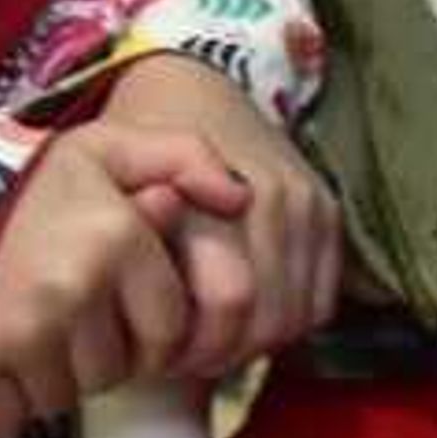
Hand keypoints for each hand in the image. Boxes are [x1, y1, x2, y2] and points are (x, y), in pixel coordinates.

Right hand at [0, 122, 253, 437]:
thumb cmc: (31, 182)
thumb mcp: (112, 146)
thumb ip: (186, 155)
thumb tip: (241, 196)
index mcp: (121, 234)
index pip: (168, 333)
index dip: (141, 322)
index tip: (107, 290)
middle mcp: (76, 282)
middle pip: (117, 370)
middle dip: (98, 349)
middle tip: (63, 305)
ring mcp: (23, 327)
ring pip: (66, 396)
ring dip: (53, 374)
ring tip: (29, 321)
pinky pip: (9, 415)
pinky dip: (1, 399)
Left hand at [98, 55, 340, 375]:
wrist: (190, 83)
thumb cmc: (141, 148)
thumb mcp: (110, 186)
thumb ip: (134, 243)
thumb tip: (154, 314)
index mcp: (211, 192)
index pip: (230, 302)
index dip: (196, 348)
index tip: (165, 353)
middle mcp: (266, 195)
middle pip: (267, 319)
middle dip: (226, 353)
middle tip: (191, 353)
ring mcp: (302, 200)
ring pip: (297, 316)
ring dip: (258, 340)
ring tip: (218, 333)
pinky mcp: (325, 207)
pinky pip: (322, 299)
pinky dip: (292, 318)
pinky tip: (254, 311)